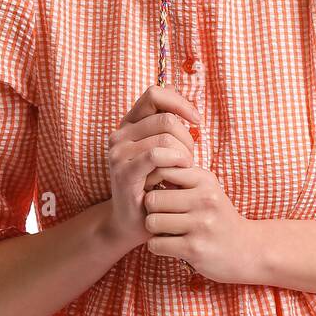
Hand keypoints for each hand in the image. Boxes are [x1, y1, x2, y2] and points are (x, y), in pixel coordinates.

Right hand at [103, 84, 199, 249]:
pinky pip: (155, 155)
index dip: (179, 102)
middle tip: (190, 159)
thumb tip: (193, 114)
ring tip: (184, 168)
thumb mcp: (163, 153)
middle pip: (165, 118)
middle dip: (186, 137)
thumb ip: (170, 131)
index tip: (196, 120)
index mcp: (129, 124)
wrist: (132, 222)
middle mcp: (119, 134)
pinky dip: (174, 160)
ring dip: (183, 153)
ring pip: (164, 137)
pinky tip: (180, 170)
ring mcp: (118, 153)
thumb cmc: (154, 185)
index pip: (154, 94)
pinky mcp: (123, 172)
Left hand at [141, 163, 257, 284]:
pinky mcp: (194, 249)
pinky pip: (156, 244)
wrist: (248, 250)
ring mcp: (200, 225)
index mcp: (205, 181)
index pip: (162, 170)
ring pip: (152, 222)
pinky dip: (157, 246)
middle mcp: (204, 200)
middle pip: (152, 199)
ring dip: (153, 230)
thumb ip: (182, 177)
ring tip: (165, 230)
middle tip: (159, 215)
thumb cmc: (218, 216)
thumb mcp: (207, 189)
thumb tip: (148, 170)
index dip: (151, 182)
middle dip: (150, 210)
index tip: (155, 192)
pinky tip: (169, 244)